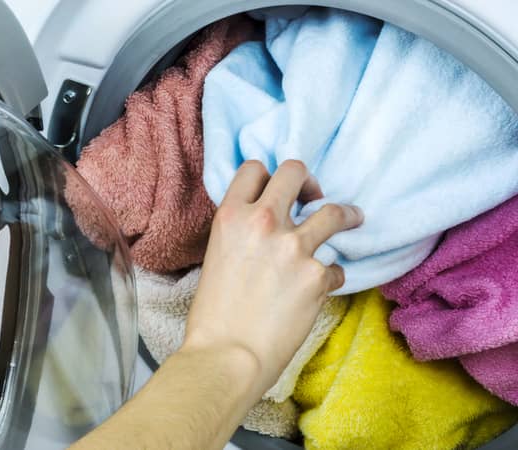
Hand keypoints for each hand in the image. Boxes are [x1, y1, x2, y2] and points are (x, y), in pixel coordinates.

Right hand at [183, 160, 363, 391]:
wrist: (227, 355)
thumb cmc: (213, 315)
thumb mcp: (216, 256)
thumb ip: (240, 233)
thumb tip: (263, 231)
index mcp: (231, 216)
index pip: (255, 169)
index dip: (268, 177)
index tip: (278, 190)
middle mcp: (263, 222)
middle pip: (296, 172)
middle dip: (308, 183)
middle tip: (313, 197)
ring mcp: (293, 247)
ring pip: (334, 211)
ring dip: (346, 214)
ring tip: (353, 218)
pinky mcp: (316, 275)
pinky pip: (336, 267)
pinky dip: (331, 277)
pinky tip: (323, 287)